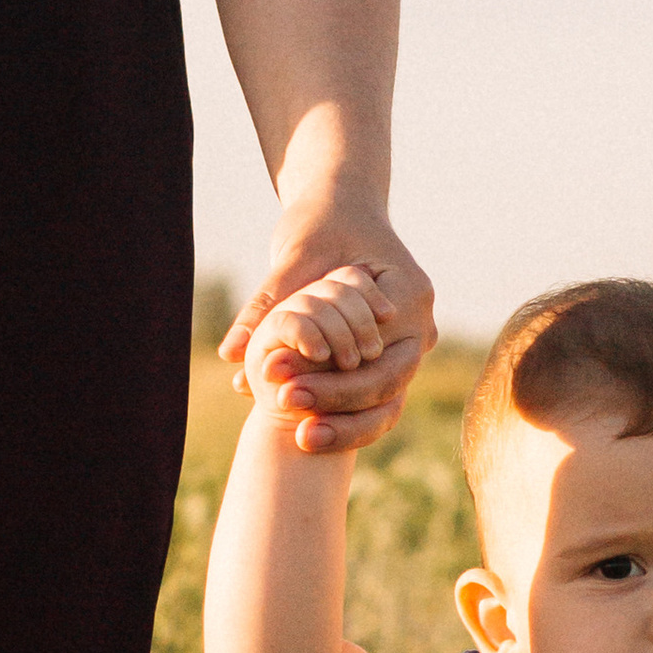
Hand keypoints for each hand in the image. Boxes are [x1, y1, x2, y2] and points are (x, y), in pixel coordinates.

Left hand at [222, 205, 435, 455]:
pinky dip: (344, 418)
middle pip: (387, 383)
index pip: (377, 352)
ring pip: (387, 403)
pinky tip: (307, 435)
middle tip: (285, 409)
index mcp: (410, 293)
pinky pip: (376, 402)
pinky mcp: (390, 362)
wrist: (342, 214)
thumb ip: (267, 304)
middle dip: (336, 404)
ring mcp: (410, 347)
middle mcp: (421, 326)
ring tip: (300, 438)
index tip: (284, 389)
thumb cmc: (322, 225)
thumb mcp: (294, 257)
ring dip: (345, 424)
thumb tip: (230, 353)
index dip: (333, 379)